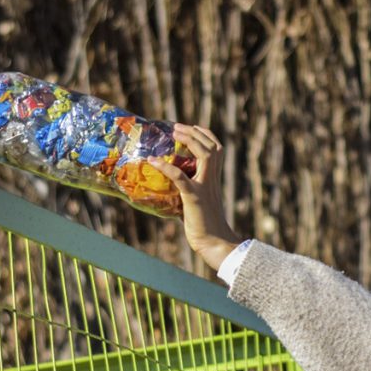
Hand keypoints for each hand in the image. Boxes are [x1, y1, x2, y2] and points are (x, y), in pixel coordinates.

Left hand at [148, 124, 243, 270]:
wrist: (214, 242)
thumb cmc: (204, 227)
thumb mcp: (197, 203)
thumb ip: (189, 192)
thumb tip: (172, 189)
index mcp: (214, 180)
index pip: (217, 150)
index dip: (206, 136)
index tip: (193, 128)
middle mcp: (212, 180)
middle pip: (213, 147)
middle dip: (196, 133)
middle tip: (177, 127)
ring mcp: (204, 187)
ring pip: (205, 155)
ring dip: (189, 140)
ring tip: (174, 133)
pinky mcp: (194, 198)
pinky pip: (180, 177)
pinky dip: (166, 166)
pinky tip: (153, 161)